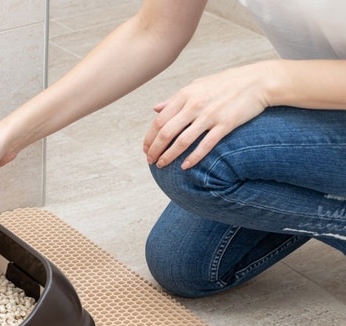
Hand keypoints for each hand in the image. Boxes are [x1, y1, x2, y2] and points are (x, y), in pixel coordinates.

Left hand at [143, 62, 271, 168]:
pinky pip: (206, 145)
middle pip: (167, 132)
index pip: (160, 120)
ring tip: (162, 165)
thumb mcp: (197, 85)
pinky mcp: (225, 124)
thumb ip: (175, 98)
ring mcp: (210, 115)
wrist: (258, 81)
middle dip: (155, 149)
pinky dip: (193, 157)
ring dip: (169, 156)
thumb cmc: (226, 83)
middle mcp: (195, 105)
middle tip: (150, 161)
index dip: (150, 137)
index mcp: (185, 95)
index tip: (145, 149)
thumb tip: (155, 109)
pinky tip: (185, 166)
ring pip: (182, 141)